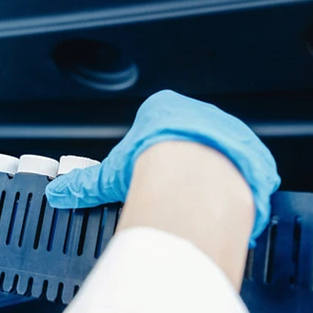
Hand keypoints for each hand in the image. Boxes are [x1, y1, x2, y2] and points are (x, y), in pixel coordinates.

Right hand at [45, 90, 280, 239]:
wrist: (196, 175)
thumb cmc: (154, 163)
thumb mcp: (110, 174)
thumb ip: (86, 184)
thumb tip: (58, 193)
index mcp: (166, 108)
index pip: (159, 123)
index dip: (152, 148)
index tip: (148, 168)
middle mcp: (201, 113)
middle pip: (192, 137)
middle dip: (184, 161)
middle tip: (172, 189)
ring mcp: (231, 132)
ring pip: (223, 152)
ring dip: (214, 173)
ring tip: (200, 200)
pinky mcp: (254, 155)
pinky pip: (247, 171)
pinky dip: (238, 188)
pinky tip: (225, 204)